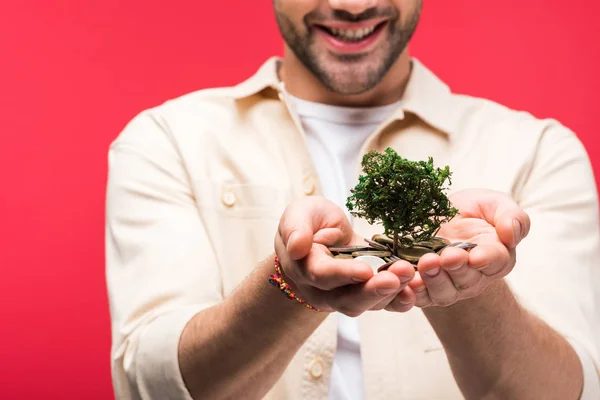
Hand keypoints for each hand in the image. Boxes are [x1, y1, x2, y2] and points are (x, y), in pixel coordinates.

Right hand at [274, 197, 415, 315]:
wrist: (321, 234)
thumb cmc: (310, 221)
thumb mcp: (299, 214)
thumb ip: (296, 228)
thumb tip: (296, 246)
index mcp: (305, 268)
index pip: (322, 275)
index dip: (343, 274)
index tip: (365, 270)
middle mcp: (324, 290)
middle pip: (346, 300)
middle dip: (372, 291)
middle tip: (396, 278)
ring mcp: (346, 295)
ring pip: (367, 304)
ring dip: (391, 292)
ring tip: (410, 273)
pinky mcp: (368, 293)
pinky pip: (383, 303)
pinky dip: (400, 300)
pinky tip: (414, 290)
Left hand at [407, 189, 530, 307]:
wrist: (439, 215)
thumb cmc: (473, 210)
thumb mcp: (494, 203)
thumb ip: (510, 216)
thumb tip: (511, 233)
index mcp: (495, 257)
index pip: (495, 262)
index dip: (486, 260)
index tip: (476, 256)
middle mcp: (472, 276)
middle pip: (466, 280)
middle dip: (456, 269)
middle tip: (447, 256)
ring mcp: (446, 284)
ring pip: (442, 292)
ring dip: (433, 280)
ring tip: (426, 263)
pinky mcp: (422, 286)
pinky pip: (417, 296)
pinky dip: (410, 293)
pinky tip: (406, 282)